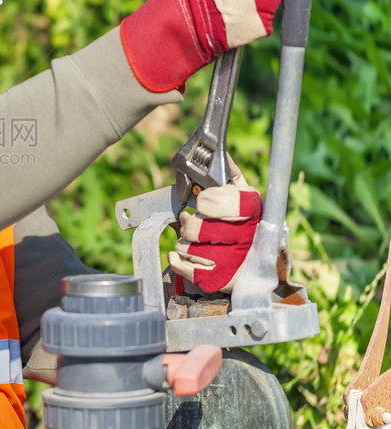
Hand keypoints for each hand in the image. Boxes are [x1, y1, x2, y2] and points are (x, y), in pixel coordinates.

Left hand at [168, 160, 261, 293]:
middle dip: (188, 222)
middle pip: (199, 228)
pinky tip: (179, 254)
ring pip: (188, 247)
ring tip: (193, 239)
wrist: (257, 263)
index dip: (209, 200)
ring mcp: (233, 262)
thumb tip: (218, 152)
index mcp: (253, 212)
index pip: (227, 202)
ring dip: (183, 241)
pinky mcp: (220, 280)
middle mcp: (247, 239)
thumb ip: (230, 176)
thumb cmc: (244, 223)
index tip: (203, 201)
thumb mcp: (244, 197)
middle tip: (190, 220)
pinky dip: (176, 260)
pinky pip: (186, 268)